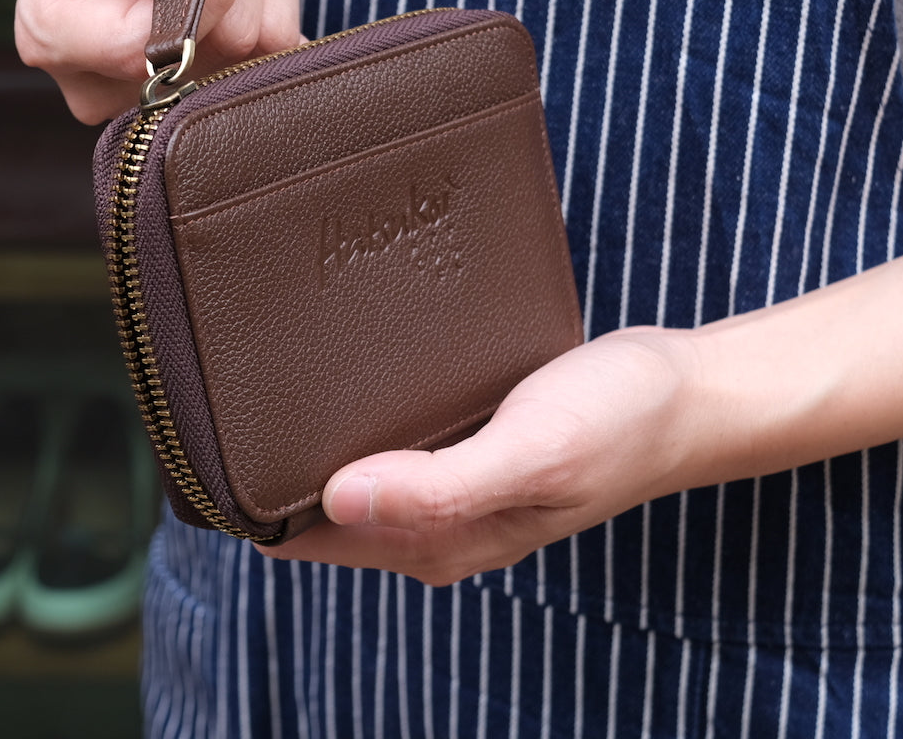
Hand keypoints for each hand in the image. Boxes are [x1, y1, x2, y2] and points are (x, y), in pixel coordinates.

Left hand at [263, 327, 704, 584]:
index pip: (309, 535)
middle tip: (236, 379)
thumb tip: (336, 498)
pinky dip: (361, 407)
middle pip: (320, 501)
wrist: (684, 392)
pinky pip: (390, 432)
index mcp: (437, 540)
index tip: (218, 435)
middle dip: (274, 458)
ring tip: (280, 363)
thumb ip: (439, 488)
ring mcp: (448, 480)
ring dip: (316, 429)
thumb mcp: (533, 455)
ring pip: (352, 464)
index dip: (255, 498)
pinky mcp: (464, 440)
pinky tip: (352, 363)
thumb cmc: (617, 425)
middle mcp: (432, 518)